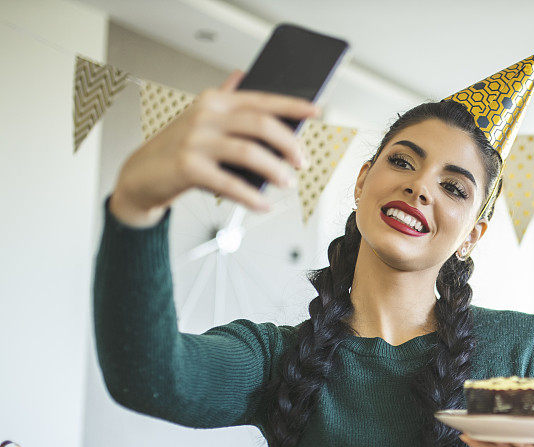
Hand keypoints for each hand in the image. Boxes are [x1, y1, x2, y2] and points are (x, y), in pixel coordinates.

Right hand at [111, 69, 320, 225]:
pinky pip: (230, 183)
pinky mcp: (187, 167)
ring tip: (287, 183)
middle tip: (301, 162)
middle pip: (260, 125)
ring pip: (249, 152)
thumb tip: (243, 74)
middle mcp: (205, 116)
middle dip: (288, 144)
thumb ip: (224, 99)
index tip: (315, 111)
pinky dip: (251, 197)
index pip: (260, 99)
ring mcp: (195, 140)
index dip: (291, 105)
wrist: (139, 176)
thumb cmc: (178, 148)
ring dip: (275, 170)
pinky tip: (263, 204)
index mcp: (214, 101)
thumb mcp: (201, 119)